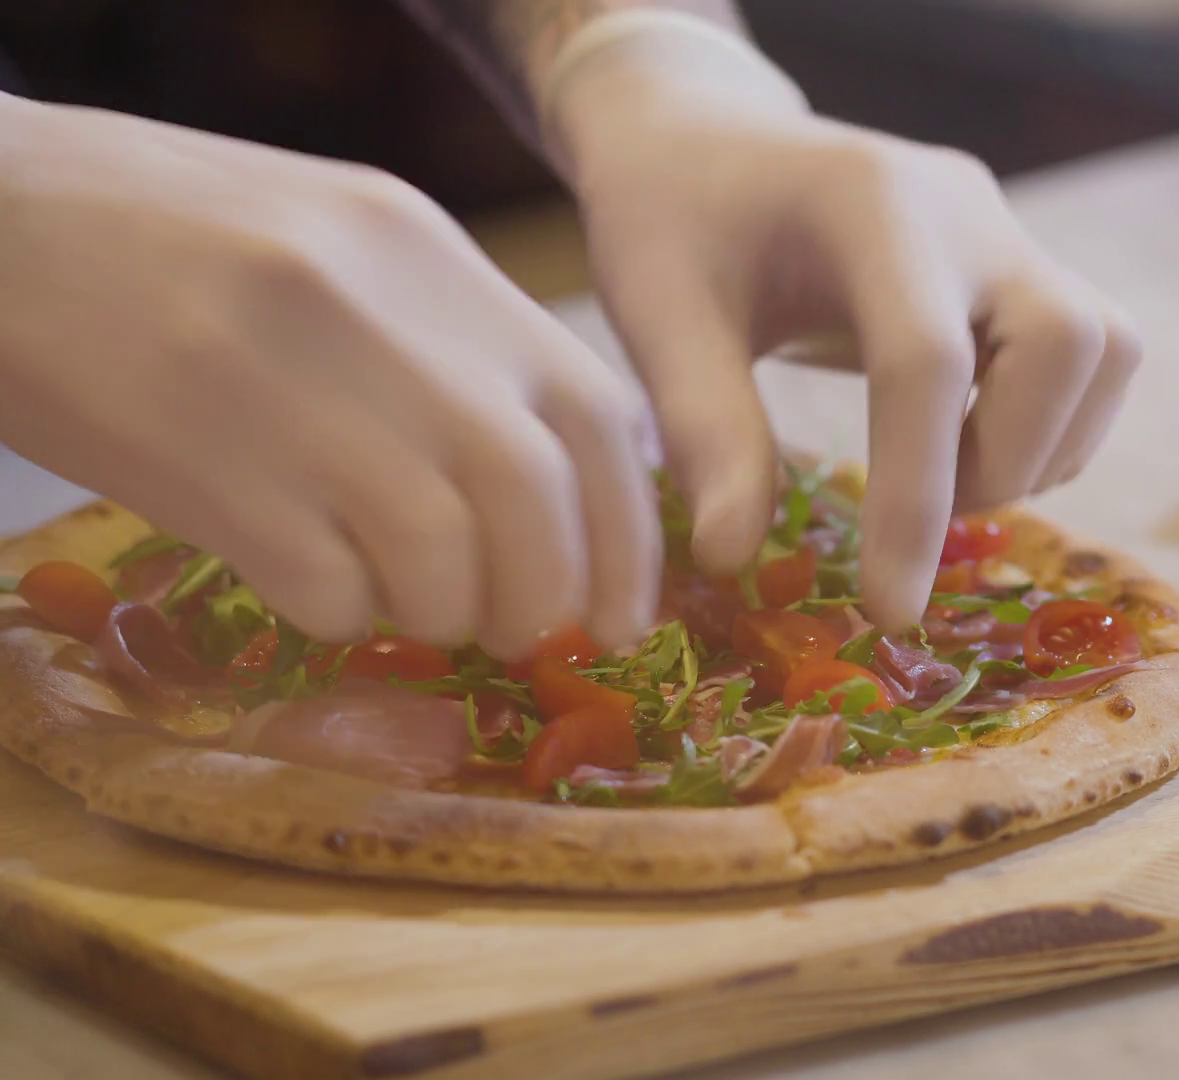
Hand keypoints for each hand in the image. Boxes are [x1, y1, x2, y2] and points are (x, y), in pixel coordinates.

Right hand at [0, 95, 658, 654]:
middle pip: (533, 495)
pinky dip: (340, 613)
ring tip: (404, 604)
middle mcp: (382, 317)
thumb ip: (455, 342)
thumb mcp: (347, 242)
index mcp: (431, 255)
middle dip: (546, 591)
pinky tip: (309, 583)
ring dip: (441, 612)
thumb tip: (554, 486)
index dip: (629, 532)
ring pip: (439, 555)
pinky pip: (323, 587)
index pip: (597, 412)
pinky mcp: (204, 465)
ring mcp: (292, 389)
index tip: (626, 611)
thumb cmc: (173, 237)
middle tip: (520, 629)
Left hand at [543, 18, 1140, 630]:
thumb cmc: (672, 223)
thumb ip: (704, 427)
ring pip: (1105, 349)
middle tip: (919, 508)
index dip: (917, 497)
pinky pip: (1097, 355)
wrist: (707, 139)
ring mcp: (1006, 231)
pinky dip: (1050, 427)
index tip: (890, 610)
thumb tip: (736, 557)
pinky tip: (962, 440)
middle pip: (1067, 342)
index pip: (927, 363)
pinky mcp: (1022, 262)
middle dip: (1006, 459)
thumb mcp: (656, 314)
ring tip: (940, 472)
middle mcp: (965, 209)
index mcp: (868, 205)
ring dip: (1041, 446)